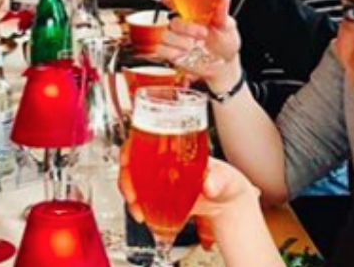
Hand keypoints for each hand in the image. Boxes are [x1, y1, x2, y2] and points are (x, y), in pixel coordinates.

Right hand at [121, 150, 258, 231]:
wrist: (227, 202)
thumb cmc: (226, 181)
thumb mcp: (225, 177)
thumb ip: (218, 180)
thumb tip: (209, 185)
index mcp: (177, 147)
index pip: (146, 138)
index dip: (131, 147)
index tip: (127, 159)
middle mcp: (164, 159)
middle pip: (134, 160)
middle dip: (126, 177)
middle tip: (131, 194)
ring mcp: (160, 177)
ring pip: (134, 179)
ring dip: (130, 193)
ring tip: (137, 209)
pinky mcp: (160, 195)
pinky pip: (141, 197)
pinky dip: (137, 206)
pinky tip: (142, 215)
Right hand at [155, 0, 242, 86]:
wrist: (225, 66)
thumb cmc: (225, 43)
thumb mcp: (227, 26)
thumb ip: (222, 13)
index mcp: (192, 14)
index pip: (174, 0)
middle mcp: (182, 26)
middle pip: (173, 21)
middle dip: (186, 27)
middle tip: (202, 33)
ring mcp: (175, 39)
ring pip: (165, 35)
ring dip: (179, 41)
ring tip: (193, 47)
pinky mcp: (171, 54)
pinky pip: (161, 49)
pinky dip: (171, 52)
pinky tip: (183, 54)